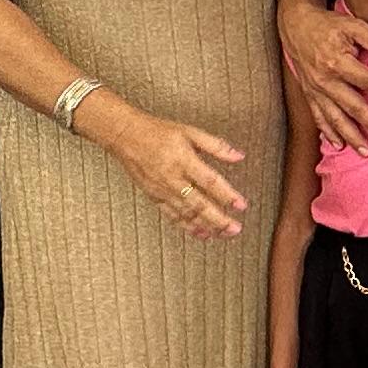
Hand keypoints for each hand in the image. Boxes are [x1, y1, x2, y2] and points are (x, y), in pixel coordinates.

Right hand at [91, 98, 247, 238]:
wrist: (125, 136)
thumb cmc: (157, 132)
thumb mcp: (190, 132)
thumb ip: (216, 145)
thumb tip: (239, 155)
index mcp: (183, 160)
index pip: (210, 182)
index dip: (227, 195)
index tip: (242, 206)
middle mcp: (172, 178)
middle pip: (199, 204)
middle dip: (219, 219)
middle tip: (235, 229)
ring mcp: (162, 190)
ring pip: (186, 213)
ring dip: (206, 226)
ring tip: (222, 235)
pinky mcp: (154, 197)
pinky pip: (172, 215)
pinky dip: (187, 226)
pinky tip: (201, 233)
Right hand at [277, 0, 367, 154]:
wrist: (295, 25)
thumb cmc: (328, 25)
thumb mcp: (352, 24)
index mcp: (338, 61)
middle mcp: (325, 79)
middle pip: (352, 106)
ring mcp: (315, 89)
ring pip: (335, 117)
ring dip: (351, 136)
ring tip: (367, 152)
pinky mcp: (309, 94)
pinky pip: (318, 117)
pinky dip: (328, 132)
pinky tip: (339, 144)